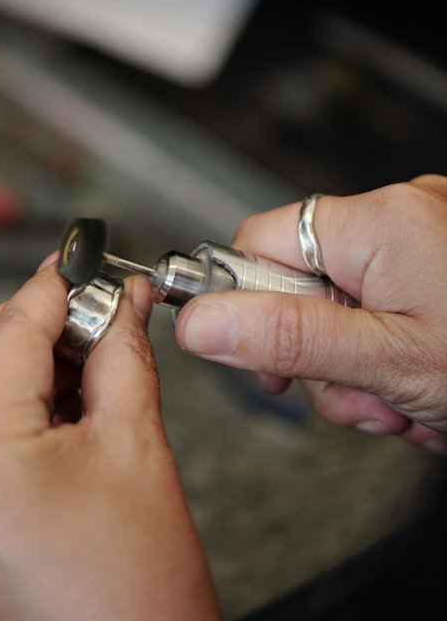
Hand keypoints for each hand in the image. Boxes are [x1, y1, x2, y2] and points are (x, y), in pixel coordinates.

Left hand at [0, 262, 241, 620]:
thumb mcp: (142, 452)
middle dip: (23, 329)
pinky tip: (35, 433)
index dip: (52, 289)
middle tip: (82, 320)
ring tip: (67, 379)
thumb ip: (121, 358)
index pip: (11, 332)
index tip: (75, 269)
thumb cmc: (147, 609)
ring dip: (0, 377)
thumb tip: (118, 306)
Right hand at [176, 175, 446, 454]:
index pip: (258, 242)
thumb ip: (289, 338)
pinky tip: (423, 392)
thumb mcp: (388, 360)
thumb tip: (199, 322)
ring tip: (406, 407)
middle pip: (301, 288)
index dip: (246, 305)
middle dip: (323, 360)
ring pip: (343, 312)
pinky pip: (383, 312)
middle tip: (364, 398)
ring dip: (362, 373)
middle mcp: (400, 213)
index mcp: (378, 220)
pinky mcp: (440, 266)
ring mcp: (425, 239)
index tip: (266, 360)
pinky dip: (391, 357)